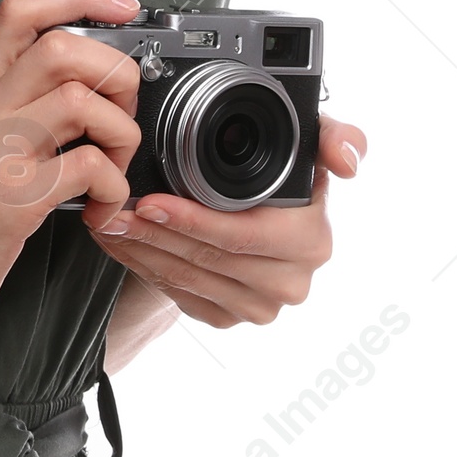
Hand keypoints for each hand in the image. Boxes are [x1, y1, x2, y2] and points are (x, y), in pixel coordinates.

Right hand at [0, 0, 147, 353]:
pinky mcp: (10, 201)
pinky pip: (88, 168)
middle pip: (62, 47)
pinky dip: (114, 188)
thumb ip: (16, 110)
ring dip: (122, 135)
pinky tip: (101, 210)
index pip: (20, 11)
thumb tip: (87, 89)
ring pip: (83, 101)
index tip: (121, 8)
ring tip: (113, 170)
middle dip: (116, 75)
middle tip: (121, 117)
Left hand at [86, 114, 366, 329]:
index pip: (242, 236)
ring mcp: (258, 306)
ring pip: (185, 277)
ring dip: (138, 247)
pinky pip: (175, 293)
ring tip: (106, 219)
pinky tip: (120, 242)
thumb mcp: (304, 145)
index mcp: (310, 239)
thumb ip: (331, 138)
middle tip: (112, 206)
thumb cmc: (278, 175)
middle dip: (152, 231)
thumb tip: (349, 161)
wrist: (257, 215)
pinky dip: (141, 266)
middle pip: (205, 258)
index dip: (193, 220)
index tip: (149, 201)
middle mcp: (290, 280)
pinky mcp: (226, 318)